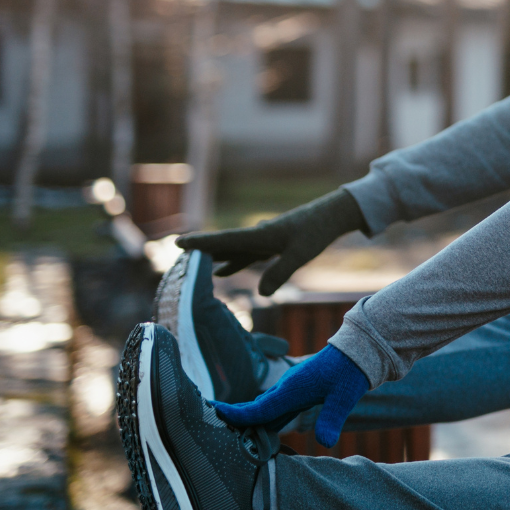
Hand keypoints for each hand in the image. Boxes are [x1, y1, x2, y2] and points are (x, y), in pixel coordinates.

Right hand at [177, 189, 364, 295]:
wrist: (333, 216)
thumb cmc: (317, 232)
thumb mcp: (300, 255)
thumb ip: (280, 272)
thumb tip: (261, 293)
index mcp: (260, 235)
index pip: (225, 239)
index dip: (201, 243)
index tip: (178, 243)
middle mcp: (257, 235)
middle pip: (223, 244)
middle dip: (201, 251)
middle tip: (176, 259)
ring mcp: (263, 239)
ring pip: (233, 249)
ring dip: (214, 257)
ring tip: (193, 268)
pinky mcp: (272, 243)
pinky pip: (246, 254)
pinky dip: (233, 261)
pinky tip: (222, 271)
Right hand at [213, 345, 367, 447]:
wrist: (358, 351)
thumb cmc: (350, 372)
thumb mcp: (345, 397)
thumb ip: (332, 419)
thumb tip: (326, 443)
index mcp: (292, 390)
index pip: (257, 408)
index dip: (235, 415)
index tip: (211, 414)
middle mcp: (286, 388)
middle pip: (256, 411)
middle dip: (235, 422)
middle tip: (211, 435)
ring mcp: (290, 388)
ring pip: (265, 409)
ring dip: (251, 422)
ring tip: (231, 439)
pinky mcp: (297, 389)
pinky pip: (275, 406)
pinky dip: (265, 418)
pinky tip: (263, 431)